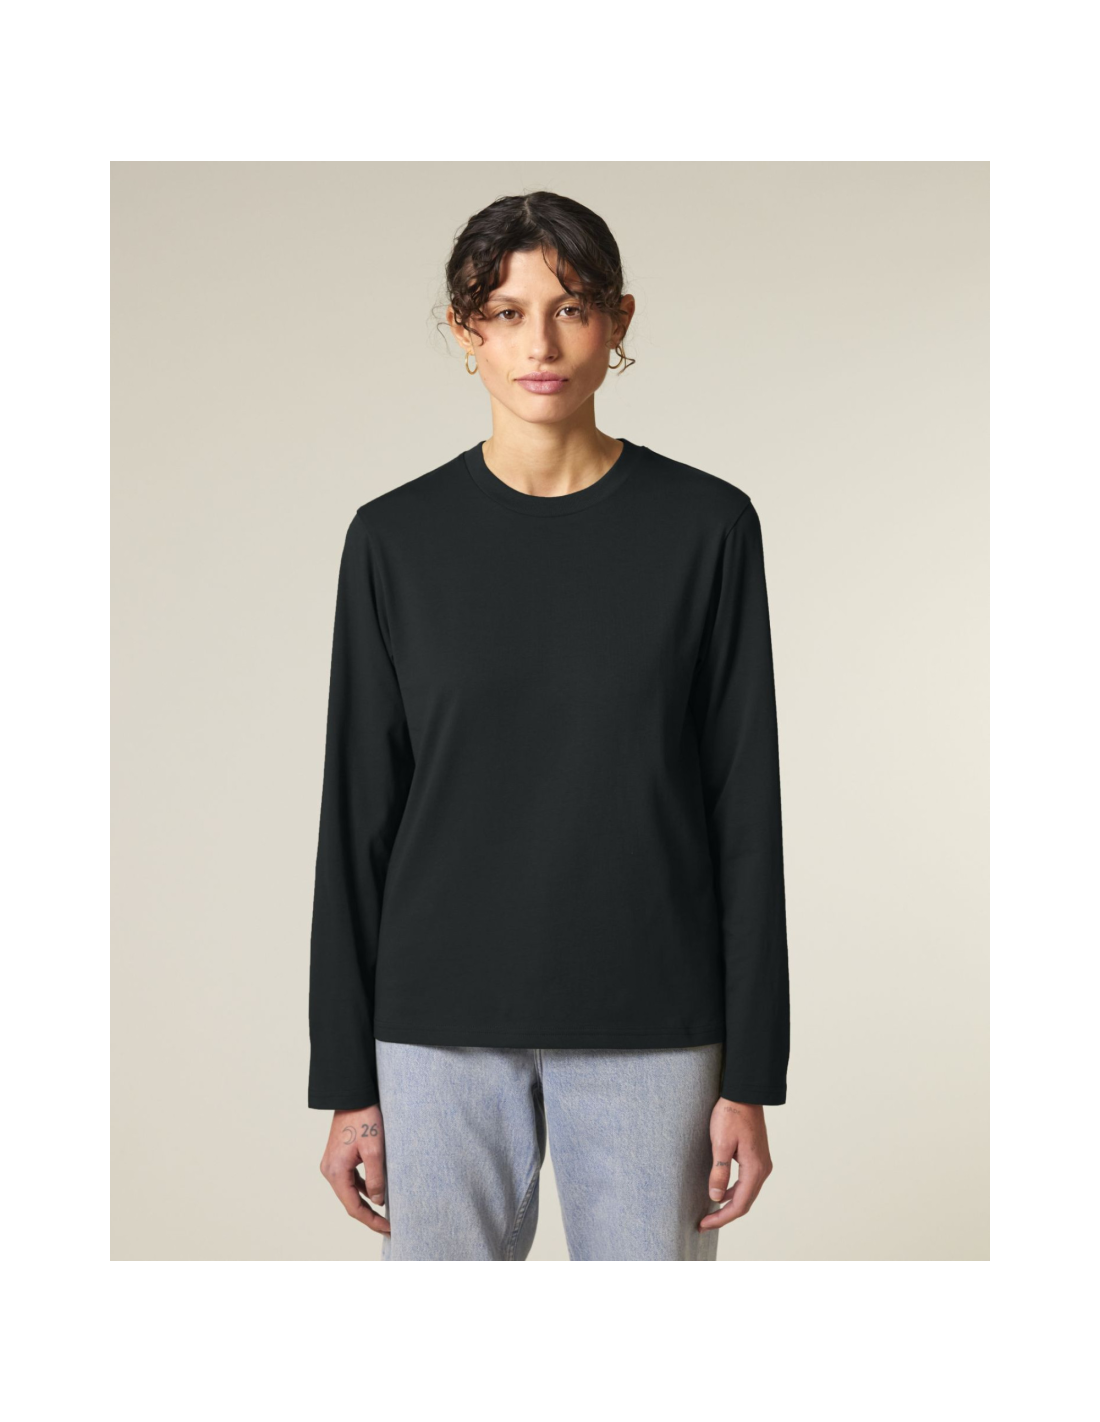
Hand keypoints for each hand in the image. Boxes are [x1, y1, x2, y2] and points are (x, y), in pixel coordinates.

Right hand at [319, 1105, 390, 1233]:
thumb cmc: (364, 1118)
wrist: (353, 1095)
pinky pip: (351, 1180)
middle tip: (389, 1226)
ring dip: (367, 1203)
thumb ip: (376, 1178)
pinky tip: (378, 1192)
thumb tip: (379, 1201)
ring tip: (386, 1213)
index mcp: (335, 1171)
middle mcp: (330, 1170)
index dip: (371, 1221)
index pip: (353, 1207)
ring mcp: (332, 1164)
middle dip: (369, 1215)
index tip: (389, 1228)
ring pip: (351, 1191)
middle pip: (350, 1202)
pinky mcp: (338, 1157)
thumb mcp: (375, 1149)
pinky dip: (364, 1188)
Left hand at [699, 1098, 773, 1231]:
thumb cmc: (731, 1115)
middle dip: (724, 1215)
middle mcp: (762, 1169)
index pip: (739, 1204)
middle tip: (704, 1224)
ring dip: (729, 1204)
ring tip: (710, 1212)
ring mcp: (761, 1163)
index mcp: (755, 1169)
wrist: (745, 1093)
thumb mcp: (721, 1143)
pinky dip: (733, 1191)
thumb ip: (719, 1171)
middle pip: (744, 1202)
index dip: (721, 1218)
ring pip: (746, 1193)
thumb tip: (715, 1197)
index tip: (704, 1224)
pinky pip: (746, 1182)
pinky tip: (720, 1192)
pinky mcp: (756, 1157)